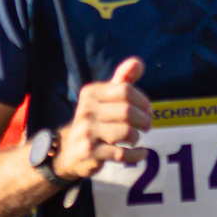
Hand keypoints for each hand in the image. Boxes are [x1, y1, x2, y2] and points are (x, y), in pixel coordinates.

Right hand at [52, 56, 151, 183]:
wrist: (69, 150)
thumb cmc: (94, 120)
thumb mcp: (104, 98)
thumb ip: (122, 79)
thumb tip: (138, 62)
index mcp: (91, 93)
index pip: (125, 90)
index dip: (142, 100)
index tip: (147, 109)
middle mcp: (86, 110)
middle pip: (128, 111)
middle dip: (144, 119)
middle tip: (146, 125)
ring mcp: (87, 132)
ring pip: (126, 132)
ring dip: (137, 137)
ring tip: (135, 138)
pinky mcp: (91, 153)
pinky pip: (122, 154)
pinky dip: (136, 154)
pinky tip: (140, 153)